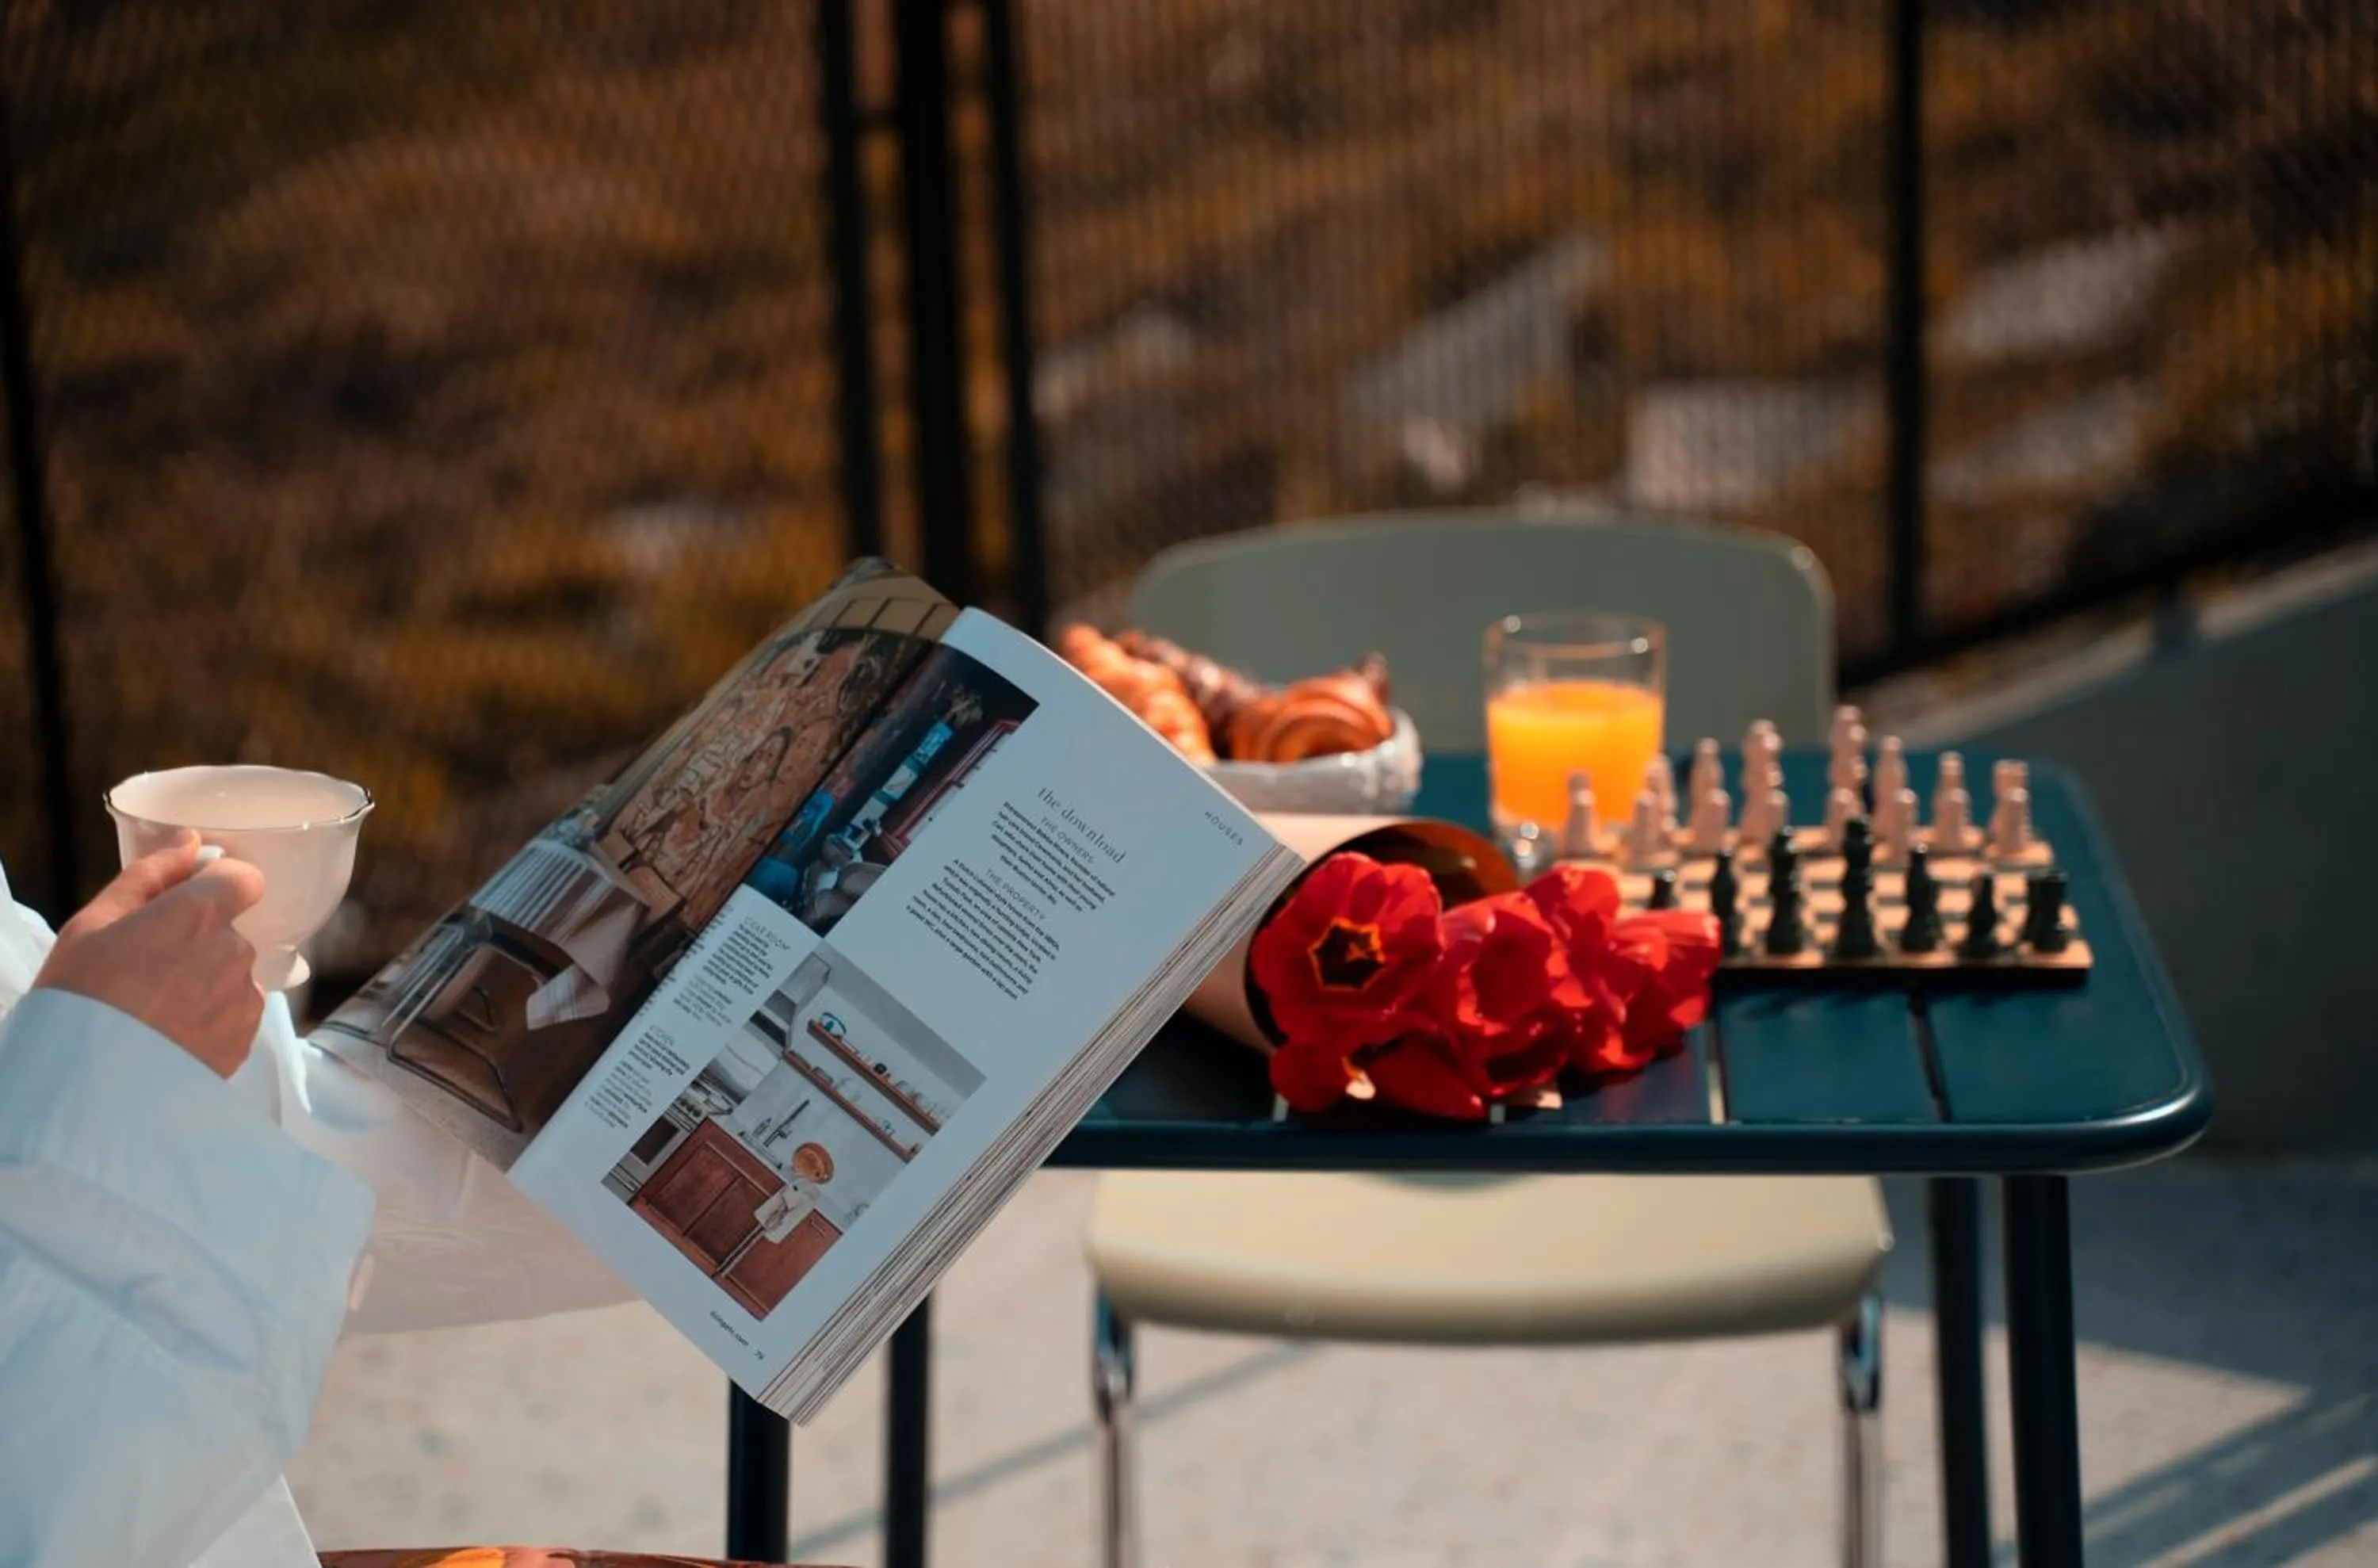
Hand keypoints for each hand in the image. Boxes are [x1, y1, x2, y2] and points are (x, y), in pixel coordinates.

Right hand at [33, 837, 269, 1077]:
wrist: (87, 1087)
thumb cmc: (80, 998)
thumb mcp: (94, 922)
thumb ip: (151, 874)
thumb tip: (189, 841)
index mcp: (197, 914)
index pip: (244, 878)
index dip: (219, 886)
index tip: (189, 900)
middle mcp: (232, 951)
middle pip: (229, 931)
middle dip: (197, 941)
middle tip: (144, 969)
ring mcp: (242, 997)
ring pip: (231, 974)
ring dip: (204, 982)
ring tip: (152, 1010)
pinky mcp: (245, 1038)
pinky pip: (234, 1013)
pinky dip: (209, 1018)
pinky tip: (168, 1034)